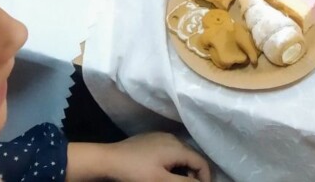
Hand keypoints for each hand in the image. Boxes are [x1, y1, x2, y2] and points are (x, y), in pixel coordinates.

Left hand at [85, 133, 210, 181]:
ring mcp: (160, 137)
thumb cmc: (135, 172)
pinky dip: (173, 162)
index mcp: (177, 146)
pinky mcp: (151, 139)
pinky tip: (164, 172)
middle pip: (192, 156)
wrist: (108, 160)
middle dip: (195, 173)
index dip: (205, 177)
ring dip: (184, 168)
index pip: (201, 161)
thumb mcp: (161, 181)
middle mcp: (172, 138)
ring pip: (181, 153)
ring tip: (178, 181)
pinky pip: (170, 150)